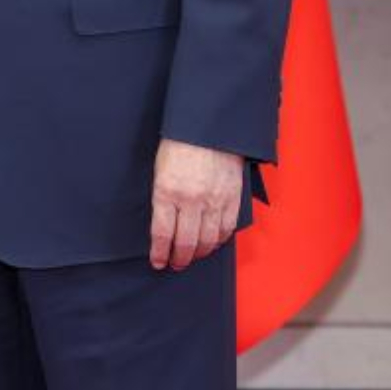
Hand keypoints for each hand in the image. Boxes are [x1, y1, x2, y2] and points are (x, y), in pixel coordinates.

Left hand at [149, 140, 242, 270]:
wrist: (209, 126)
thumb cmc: (179, 143)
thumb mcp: (160, 168)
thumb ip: (162, 197)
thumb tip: (163, 225)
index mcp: (166, 191)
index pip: (162, 234)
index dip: (159, 253)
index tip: (158, 262)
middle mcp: (190, 200)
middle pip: (185, 242)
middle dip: (179, 258)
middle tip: (175, 264)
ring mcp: (214, 201)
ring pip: (207, 240)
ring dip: (199, 253)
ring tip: (192, 257)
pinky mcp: (232, 198)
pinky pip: (226, 229)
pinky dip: (219, 241)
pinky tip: (212, 243)